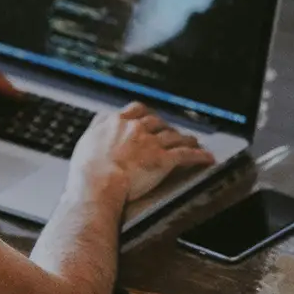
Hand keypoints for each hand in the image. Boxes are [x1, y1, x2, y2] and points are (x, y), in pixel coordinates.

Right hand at [69, 102, 215, 203]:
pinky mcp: (163, 159)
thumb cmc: (87, 169)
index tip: (149, 117)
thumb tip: (101, 119)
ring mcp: (151, 143)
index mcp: (117, 122)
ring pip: (173, 136)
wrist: (97, 184)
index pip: (136, 110)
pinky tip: (207, 157)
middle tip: (171, 132)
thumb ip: (96, 127)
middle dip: (166, 127)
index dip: (146, 113)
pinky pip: (186, 155)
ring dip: (185, 139)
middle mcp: (136, 128)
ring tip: (192, 141)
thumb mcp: (86, 140)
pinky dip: (198, 155)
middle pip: (157, 122)